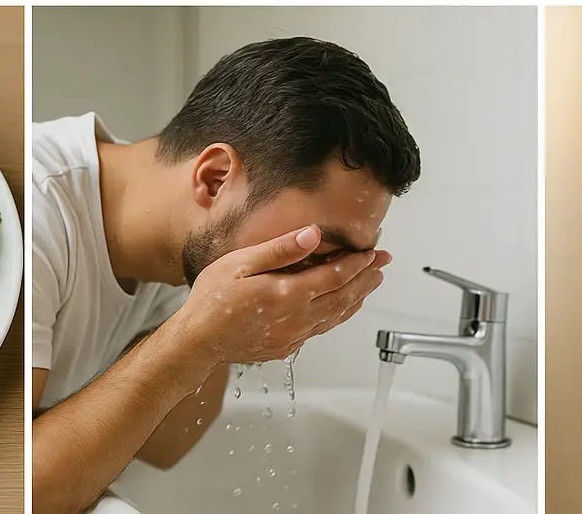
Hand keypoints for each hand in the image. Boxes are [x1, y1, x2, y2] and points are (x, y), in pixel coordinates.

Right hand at [169, 225, 390, 367]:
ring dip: (357, 298)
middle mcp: (297, 318)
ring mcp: (293, 335)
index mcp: (288, 294)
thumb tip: (313, 235)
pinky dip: (339, 315)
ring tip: (372, 284)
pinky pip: (322, 329)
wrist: (197, 341)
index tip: (372, 252)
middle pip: (343, 297)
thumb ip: (281, 250)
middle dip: (366, 279)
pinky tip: (342, 308)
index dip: (357, 264)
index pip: (335, 276)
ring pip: (336, 315)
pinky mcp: (286, 346)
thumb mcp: (241, 264)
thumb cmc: (212, 300)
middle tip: (384, 265)